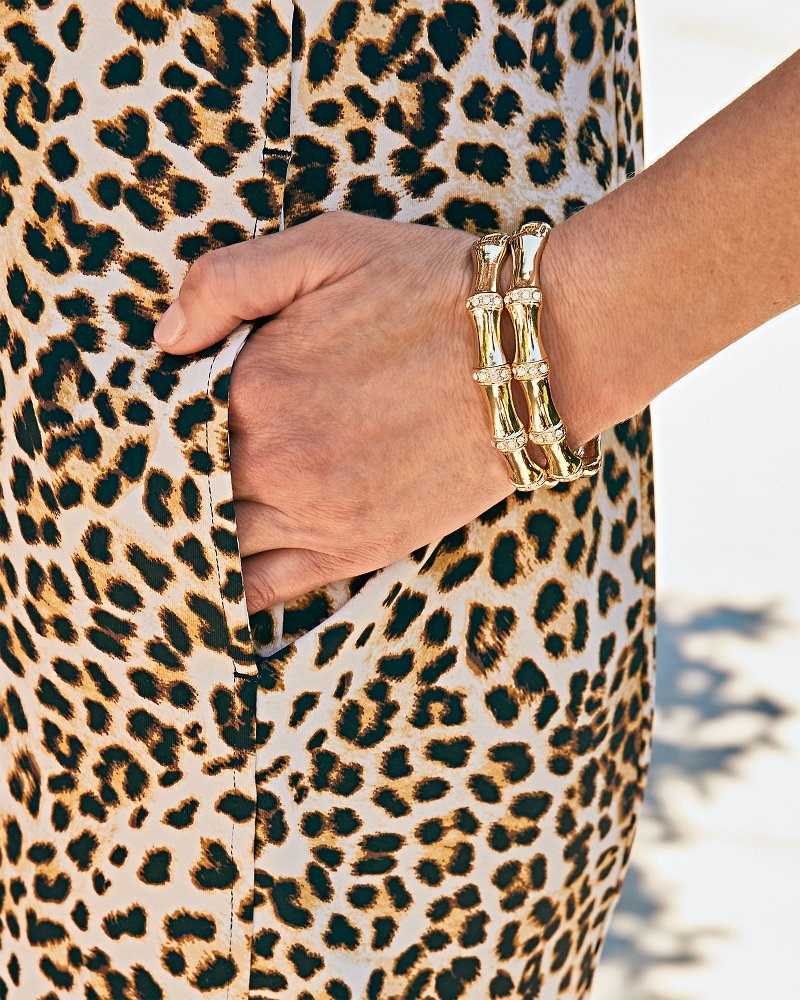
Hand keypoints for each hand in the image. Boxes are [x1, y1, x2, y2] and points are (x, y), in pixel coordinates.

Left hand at [154, 211, 526, 613]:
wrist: (532, 353)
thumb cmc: (429, 291)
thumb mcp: (326, 246)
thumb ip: (228, 280)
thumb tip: (163, 338)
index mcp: (254, 386)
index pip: (164, 420)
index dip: (148, 422)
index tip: (137, 424)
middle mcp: (275, 460)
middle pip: (182, 488)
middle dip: (163, 479)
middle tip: (136, 482)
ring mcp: (316, 513)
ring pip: (216, 543)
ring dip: (190, 533)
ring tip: (170, 527)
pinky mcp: (356, 550)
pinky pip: (267, 590)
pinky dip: (231, 591)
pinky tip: (214, 581)